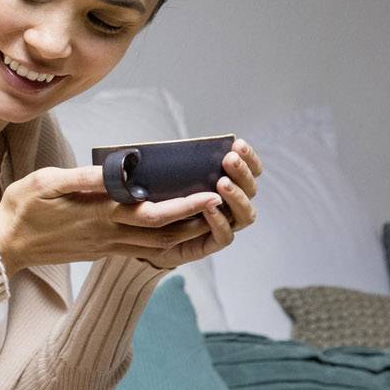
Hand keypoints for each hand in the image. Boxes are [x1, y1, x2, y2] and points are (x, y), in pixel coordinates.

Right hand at [0, 138, 260, 272]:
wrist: (4, 247)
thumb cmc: (22, 209)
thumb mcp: (48, 183)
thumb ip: (87, 178)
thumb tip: (121, 168)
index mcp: (100, 216)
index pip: (154, 213)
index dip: (186, 205)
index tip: (211, 192)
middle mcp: (109, 235)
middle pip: (165, 233)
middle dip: (196, 220)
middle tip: (221, 203)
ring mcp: (106, 247)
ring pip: (156, 244)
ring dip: (184, 232)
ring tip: (205, 214)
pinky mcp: (100, 251)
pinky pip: (140, 248)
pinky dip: (163, 240)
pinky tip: (171, 227)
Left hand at [140, 138, 261, 270]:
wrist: (139, 232)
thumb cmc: (153, 198)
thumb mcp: (167, 176)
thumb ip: (183, 165)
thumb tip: (192, 148)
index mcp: (226, 185)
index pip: (250, 172)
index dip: (249, 159)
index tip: (238, 145)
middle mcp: (229, 205)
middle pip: (250, 191)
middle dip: (242, 173)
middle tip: (229, 159)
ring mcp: (222, 225)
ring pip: (244, 215)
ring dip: (237, 196)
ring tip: (222, 182)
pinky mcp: (208, 245)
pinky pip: (224, 236)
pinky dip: (220, 222)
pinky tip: (211, 207)